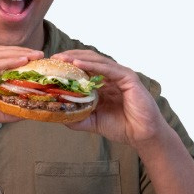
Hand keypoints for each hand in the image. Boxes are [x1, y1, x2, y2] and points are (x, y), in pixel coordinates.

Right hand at [0, 46, 43, 141]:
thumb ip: (6, 109)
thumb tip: (26, 112)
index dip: (17, 56)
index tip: (36, 59)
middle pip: (0, 52)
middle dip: (21, 52)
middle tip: (40, 54)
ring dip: (17, 54)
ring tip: (35, 56)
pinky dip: (6, 62)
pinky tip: (21, 62)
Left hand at [50, 50, 170, 149]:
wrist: (142, 136)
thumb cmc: (122, 127)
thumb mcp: (93, 121)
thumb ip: (78, 117)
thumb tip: (58, 115)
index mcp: (104, 83)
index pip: (84, 67)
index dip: (68, 64)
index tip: (51, 65)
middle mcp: (112, 76)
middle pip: (89, 59)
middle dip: (70, 57)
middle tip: (53, 59)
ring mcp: (121, 75)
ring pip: (97, 61)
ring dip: (78, 58)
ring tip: (62, 59)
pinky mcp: (129, 78)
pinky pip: (108, 69)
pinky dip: (92, 65)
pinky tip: (78, 64)